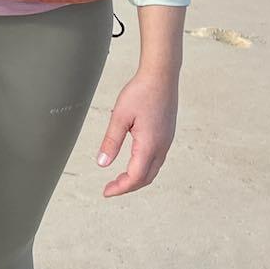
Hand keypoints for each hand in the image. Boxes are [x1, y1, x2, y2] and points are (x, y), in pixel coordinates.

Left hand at [96, 69, 178, 196]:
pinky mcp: (167, 136)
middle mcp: (162, 147)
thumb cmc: (141, 92)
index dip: (120, 188)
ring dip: (137, 178)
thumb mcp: (120, 116)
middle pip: (146, 178)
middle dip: (128, 186)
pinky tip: (133, 163)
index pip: (136, 177)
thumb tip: (102, 163)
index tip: (106, 191)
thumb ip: (111, 141)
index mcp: (149, 144)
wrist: (162, 76)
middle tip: (110, 188)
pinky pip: (157, 160)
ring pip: (153, 170)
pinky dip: (144, 168)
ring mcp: (167, 142)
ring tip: (120, 179)